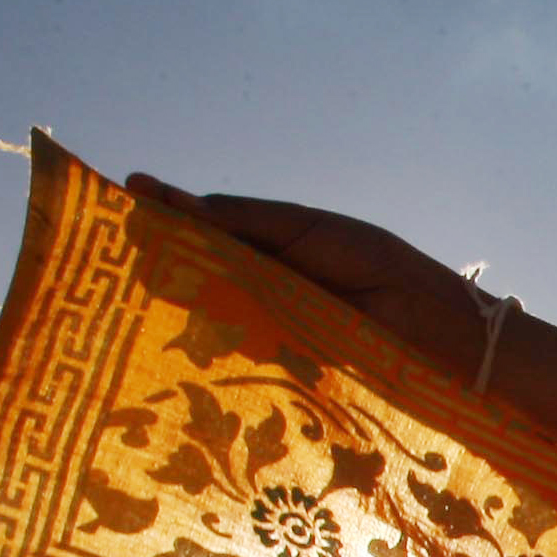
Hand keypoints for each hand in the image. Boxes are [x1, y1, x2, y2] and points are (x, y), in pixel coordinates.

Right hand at [123, 177, 483, 378]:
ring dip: (184, 302)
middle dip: (164, 259)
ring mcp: (275, 325)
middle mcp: (269, 285)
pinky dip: (217, 340)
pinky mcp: (286, 362)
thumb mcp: (305, 232)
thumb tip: (176, 201)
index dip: (169, 215)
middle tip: (119, 246)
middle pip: (205, 270)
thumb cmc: (378, 266)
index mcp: (274, 245)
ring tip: (137, 280)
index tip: (125, 194)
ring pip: (217, 309)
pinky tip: (183, 329)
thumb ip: (244, 222)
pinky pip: (242, 347)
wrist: (437, 327)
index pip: (210, 227)